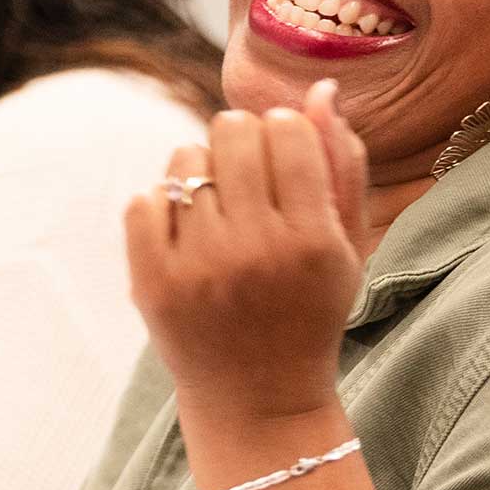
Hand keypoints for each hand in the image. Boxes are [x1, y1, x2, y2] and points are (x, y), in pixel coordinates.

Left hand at [126, 79, 368, 422]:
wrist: (258, 401)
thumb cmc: (310, 310)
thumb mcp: (348, 246)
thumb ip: (343, 163)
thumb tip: (321, 88)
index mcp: (314, 239)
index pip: (286, 128)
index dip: (284, 132)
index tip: (285, 161)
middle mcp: (257, 250)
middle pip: (232, 129)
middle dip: (241, 141)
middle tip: (248, 181)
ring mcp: (200, 268)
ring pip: (185, 159)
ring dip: (200, 171)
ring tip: (218, 211)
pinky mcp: (154, 285)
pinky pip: (142, 200)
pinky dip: (159, 206)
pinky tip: (184, 234)